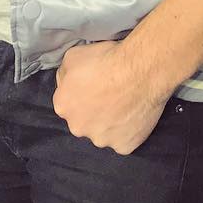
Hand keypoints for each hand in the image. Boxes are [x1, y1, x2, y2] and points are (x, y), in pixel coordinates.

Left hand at [52, 41, 166, 154]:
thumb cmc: (106, 61)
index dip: (82, 94)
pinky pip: (124, 141)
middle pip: (84, 121)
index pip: (68, 103)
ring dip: (110, 123)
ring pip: (103, 133)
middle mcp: (78, 127)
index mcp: (63, 106)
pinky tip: (134, 115)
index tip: (94, 86)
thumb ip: (64, 76)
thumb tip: (66, 84)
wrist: (139, 72)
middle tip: (110, 96)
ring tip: (124, 105)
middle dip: (93, 112)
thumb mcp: (72, 56)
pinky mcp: (123, 146)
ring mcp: (101, 139)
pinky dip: (129, 132)